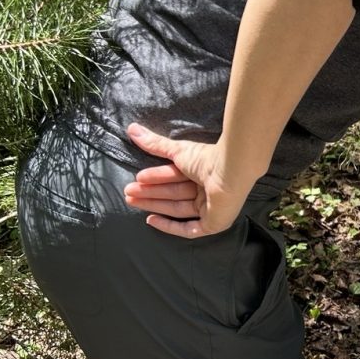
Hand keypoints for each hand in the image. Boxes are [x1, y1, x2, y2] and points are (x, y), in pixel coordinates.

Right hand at [123, 123, 253, 238]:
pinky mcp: (214, 224)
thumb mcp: (178, 151)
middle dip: (150, 193)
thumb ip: (156, 144)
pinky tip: (151, 220)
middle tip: (128, 192)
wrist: (230, 170)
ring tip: (131, 199)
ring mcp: (212, 209)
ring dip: (154, 205)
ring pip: (178, 209)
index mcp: (203, 175)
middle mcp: (208, 192)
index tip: (137, 177)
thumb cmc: (208, 159)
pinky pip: (189, 230)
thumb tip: (132, 128)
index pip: (176, 178)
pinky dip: (169, 226)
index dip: (156, 178)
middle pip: (174, 194)